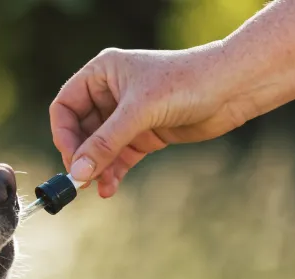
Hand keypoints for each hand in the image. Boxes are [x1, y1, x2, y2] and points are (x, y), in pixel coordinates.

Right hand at [50, 43, 255, 197]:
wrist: (232, 88)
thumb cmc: (186, 83)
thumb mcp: (140, 112)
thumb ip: (106, 143)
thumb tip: (78, 173)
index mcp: (102, 74)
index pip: (65, 106)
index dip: (63, 133)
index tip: (70, 159)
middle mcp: (111, 93)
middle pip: (80, 131)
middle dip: (81, 156)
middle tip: (81, 180)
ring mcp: (128, 116)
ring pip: (100, 148)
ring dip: (97, 169)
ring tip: (98, 188)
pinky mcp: (145, 134)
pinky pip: (119, 157)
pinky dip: (113, 173)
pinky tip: (110, 188)